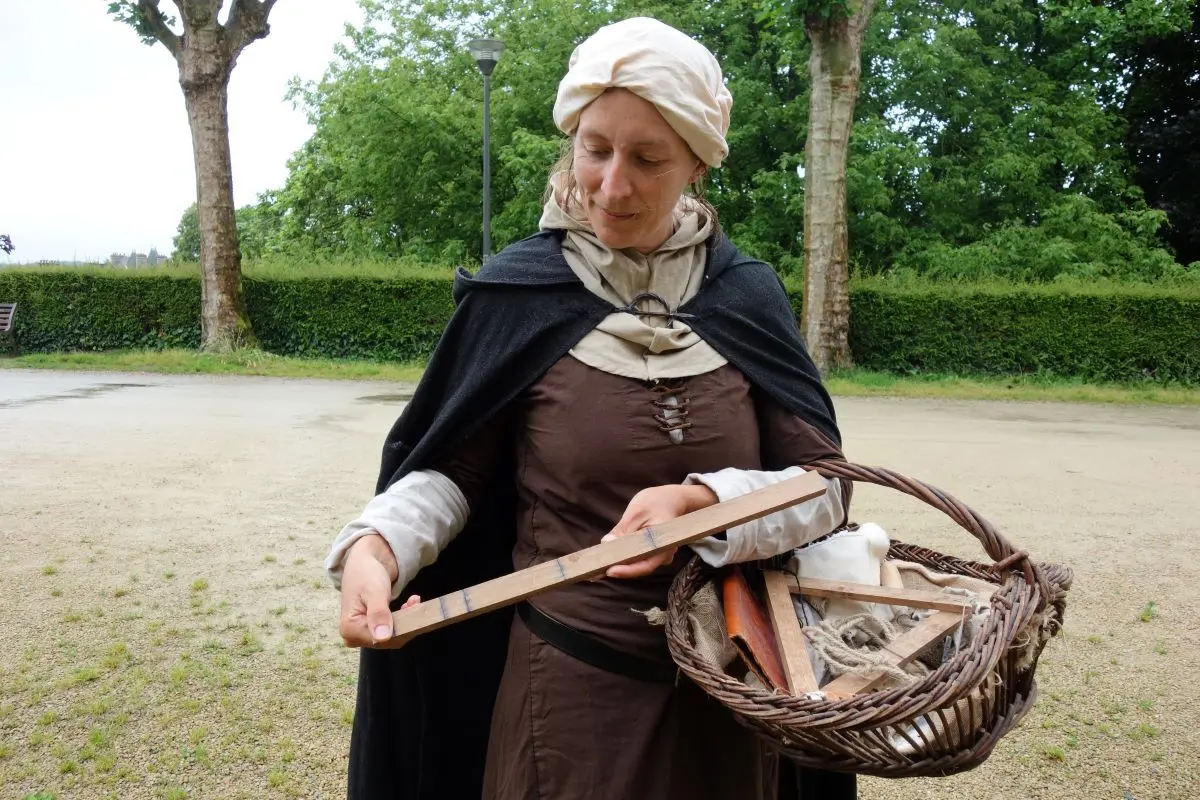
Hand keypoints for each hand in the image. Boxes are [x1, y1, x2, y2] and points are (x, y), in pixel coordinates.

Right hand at [338, 533, 417, 646]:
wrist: (366, 561)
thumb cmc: (366, 573)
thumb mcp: (374, 591)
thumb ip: (378, 614)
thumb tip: (382, 638)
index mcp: (349, 629)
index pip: (381, 640)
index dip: (400, 629)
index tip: (413, 610)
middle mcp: (354, 636)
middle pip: (387, 640)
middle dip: (405, 623)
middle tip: (415, 603)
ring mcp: (363, 633)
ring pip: (392, 636)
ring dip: (406, 620)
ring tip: (413, 601)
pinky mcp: (373, 628)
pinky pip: (392, 630)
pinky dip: (403, 619)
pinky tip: (409, 604)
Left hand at [603, 484, 717, 578]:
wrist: (671, 498)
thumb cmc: (656, 502)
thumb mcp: (637, 512)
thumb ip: (623, 529)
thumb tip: (607, 543)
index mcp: (664, 544)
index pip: (646, 565)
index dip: (627, 571)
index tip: (609, 570)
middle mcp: (664, 554)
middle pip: (639, 567)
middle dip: (619, 568)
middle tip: (596, 570)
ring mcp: (658, 554)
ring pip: (637, 563)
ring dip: (619, 563)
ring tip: (598, 564)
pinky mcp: (651, 552)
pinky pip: (636, 557)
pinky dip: (622, 557)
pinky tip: (607, 555)